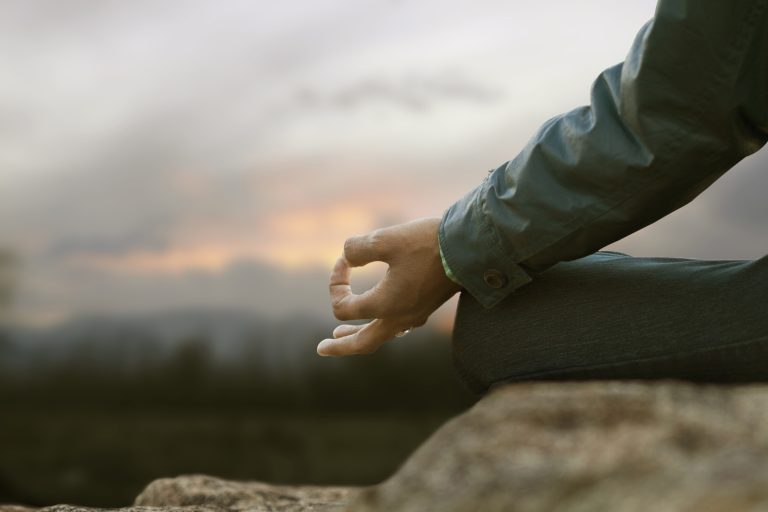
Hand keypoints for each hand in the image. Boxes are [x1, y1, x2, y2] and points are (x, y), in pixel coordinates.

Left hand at [317, 217, 461, 355]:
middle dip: (340, 346)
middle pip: (362, 343)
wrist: (470, 248)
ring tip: (342, 336)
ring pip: (381, 336)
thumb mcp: (385, 239)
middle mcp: (398, 318)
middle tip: (321, 349)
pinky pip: (398, 327)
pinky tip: (381, 316)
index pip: (343, 306)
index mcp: (383, 305)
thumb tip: (347, 255)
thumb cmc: (427, 243)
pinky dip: (381, 325)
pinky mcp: (426, 309)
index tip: (343, 260)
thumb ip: (357, 248)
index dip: (335, 283)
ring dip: (360, 336)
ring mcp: (414, 316)